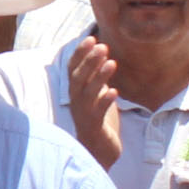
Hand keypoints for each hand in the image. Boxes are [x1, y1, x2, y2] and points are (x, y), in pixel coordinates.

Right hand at [64, 38, 122, 166]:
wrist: (99, 151)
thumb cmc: (97, 119)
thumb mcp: (96, 94)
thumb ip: (96, 76)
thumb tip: (101, 52)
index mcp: (76, 92)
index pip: (73, 69)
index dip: (80, 53)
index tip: (91, 38)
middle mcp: (76, 102)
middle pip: (78, 78)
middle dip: (89, 61)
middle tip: (103, 47)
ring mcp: (84, 115)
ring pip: (87, 93)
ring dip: (99, 77)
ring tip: (112, 63)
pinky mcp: (94, 127)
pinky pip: (98, 113)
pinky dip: (105, 101)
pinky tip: (114, 92)